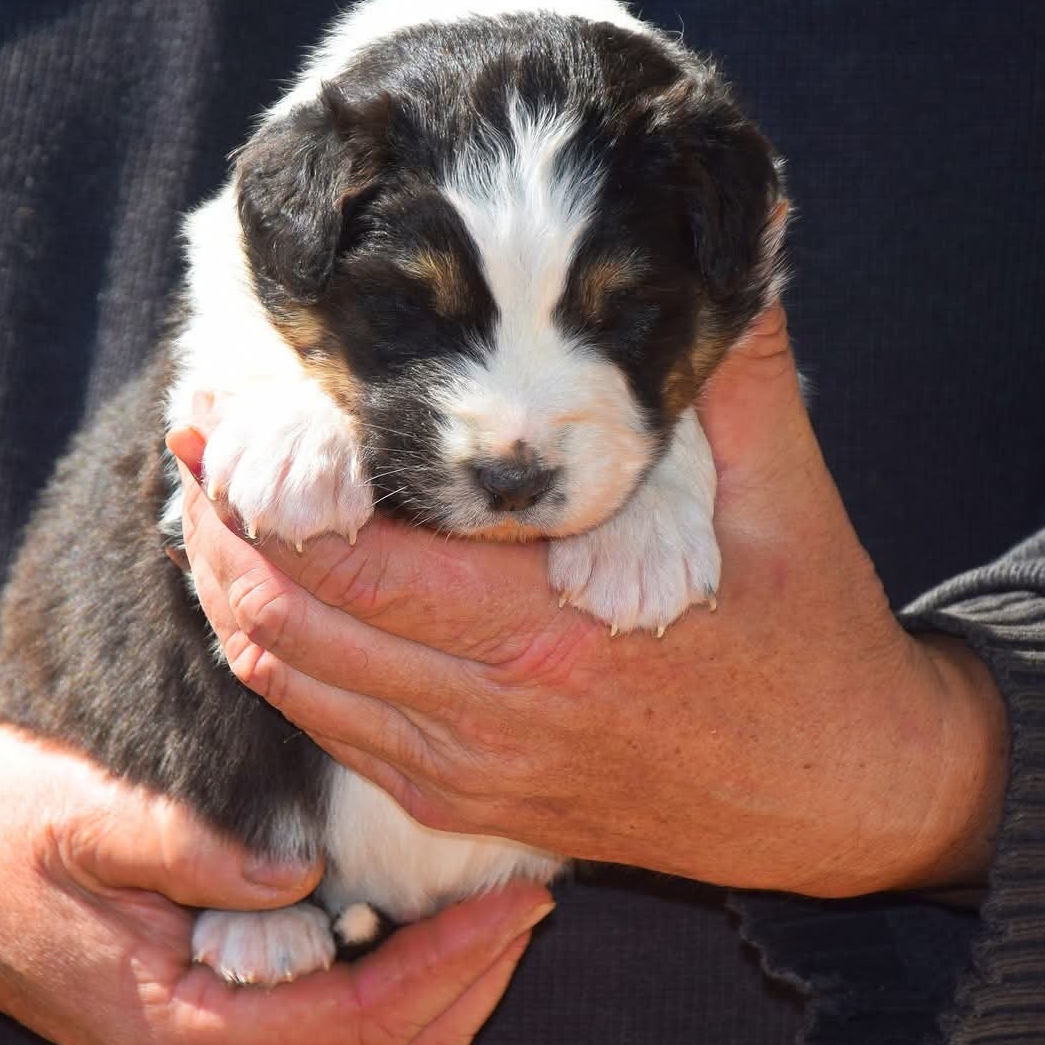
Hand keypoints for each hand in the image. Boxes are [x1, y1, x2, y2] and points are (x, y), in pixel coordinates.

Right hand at [0, 724, 552, 1044]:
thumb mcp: (89, 820)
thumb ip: (195, 848)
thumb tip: (302, 874)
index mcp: (184, 1031)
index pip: (363, 1023)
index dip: (455, 965)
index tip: (518, 900)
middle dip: (475, 982)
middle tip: (534, 896)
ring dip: (447, 988)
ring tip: (500, 905)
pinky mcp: (216, 1031)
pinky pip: (337, 1032)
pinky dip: (400, 985)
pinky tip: (429, 917)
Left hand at [172, 307, 1008, 898]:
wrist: (847, 798)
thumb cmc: (815, 640)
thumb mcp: (787, 495)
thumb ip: (736, 370)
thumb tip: (743, 236)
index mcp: (555, 632)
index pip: (357, 556)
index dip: (271, 481)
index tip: (230, 405)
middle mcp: (495, 714)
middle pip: (294, 619)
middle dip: (227, 527)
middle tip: (197, 441)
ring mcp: (475, 771)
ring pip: (295, 684)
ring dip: (235, 595)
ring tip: (210, 508)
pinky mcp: (472, 807)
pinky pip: (335, 739)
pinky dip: (282, 665)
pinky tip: (269, 600)